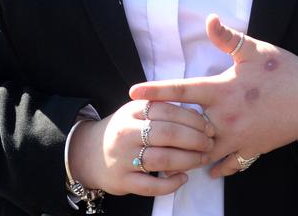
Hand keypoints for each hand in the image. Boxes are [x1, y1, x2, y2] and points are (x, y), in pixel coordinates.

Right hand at [68, 99, 215, 195]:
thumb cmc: (125, 131)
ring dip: (188, 160)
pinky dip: (171, 184)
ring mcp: (123, 158)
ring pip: (162, 159)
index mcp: (133, 111)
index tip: (209, 127)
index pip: (169, 110)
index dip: (194, 119)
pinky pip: (151, 186)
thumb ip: (165, 111)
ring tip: (201, 160)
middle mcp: (126, 132)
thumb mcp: (138, 113)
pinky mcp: (122, 181)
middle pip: (168, 134)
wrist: (88, 154)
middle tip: (209, 144)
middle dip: (195, 140)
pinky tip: (182, 179)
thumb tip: (200, 118)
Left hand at [128, 14, 297, 177]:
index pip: (182, 91)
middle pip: (184, 128)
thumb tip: (209, 18)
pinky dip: (213, 168)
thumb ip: (228, 38)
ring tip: (165, 152)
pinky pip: (226, 165)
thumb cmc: (286, 71)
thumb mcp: (257, 50)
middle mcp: (225, 118)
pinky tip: (204, 168)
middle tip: (145, 127)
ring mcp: (237, 137)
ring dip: (183, 152)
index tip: (133, 92)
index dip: (156, 91)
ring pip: (201, 152)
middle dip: (164, 128)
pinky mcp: (250, 149)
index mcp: (224, 91)